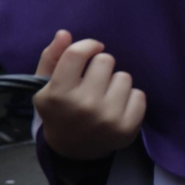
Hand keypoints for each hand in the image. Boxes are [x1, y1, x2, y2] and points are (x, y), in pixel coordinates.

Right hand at [32, 30, 146, 159]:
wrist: (73, 150)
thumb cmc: (59, 111)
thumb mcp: (45, 86)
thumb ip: (52, 58)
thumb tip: (64, 33)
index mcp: (58, 94)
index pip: (78, 53)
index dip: (89, 45)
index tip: (93, 49)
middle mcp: (83, 105)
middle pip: (106, 60)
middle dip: (101, 67)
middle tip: (94, 82)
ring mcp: (107, 118)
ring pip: (124, 76)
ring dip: (116, 83)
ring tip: (105, 96)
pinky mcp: (127, 127)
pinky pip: (139, 95)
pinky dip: (130, 98)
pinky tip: (117, 108)